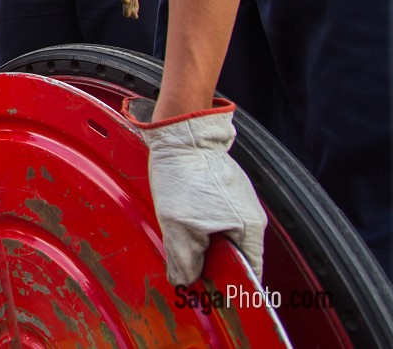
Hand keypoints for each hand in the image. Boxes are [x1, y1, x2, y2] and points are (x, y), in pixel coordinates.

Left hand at [124, 97, 265, 285]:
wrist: (181, 136)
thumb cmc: (183, 176)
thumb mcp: (178, 226)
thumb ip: (183, 259)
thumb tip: (184, 281)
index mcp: (249, 229)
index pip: (249, 271)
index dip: (230, 285)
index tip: (212, 293)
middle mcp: (251, 216)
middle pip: (235, 254)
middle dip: (213, 263)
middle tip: (190, 268)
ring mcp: (240, 201)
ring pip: (223, 235)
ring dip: (205, 243)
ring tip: (184, 241)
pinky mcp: (226, 190)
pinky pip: (217, 217)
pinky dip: (203, 224)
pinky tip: (184, 221)